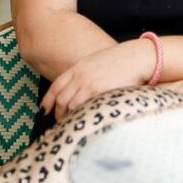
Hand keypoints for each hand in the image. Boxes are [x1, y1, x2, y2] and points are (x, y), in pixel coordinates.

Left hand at [40, 39, 154, 120]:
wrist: (137, 57)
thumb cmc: (121, 60)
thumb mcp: (97, 62)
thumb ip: (84, 74)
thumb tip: (78, 89)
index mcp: (79, 67)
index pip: (56, 86)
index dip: (48, 100)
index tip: (45, 109)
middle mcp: (81, 76)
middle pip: (62, 99)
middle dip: (59, 114)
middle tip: (61, 122)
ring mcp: (89, 85)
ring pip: (71, 107)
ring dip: (70, 118)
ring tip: (73, 125)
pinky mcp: (100, 93)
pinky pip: (85, 109)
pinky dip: (82, 117)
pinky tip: (84, 122)